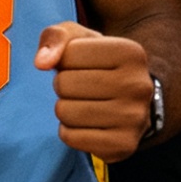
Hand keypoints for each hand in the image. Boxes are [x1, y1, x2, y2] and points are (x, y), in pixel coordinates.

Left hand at [36, 21, 152, 159]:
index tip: (83, 65)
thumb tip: (41, 62)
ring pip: (64, 112)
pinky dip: (69, 131)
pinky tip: (87, 124)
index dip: (65, 60)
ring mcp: (134, 117)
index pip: (68, 54)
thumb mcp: (78, 39)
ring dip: (64, 109)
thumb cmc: (97, 65)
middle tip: (82, 88)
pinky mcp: (124, 144)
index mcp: (131, 52)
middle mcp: (138, 85)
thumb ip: (55, 37)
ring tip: (84, 104)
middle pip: (64, 84)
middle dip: (62, 85)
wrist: (129, 103)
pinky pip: (71, 137)